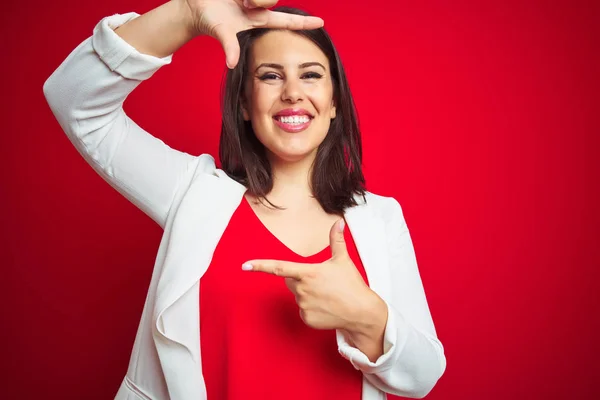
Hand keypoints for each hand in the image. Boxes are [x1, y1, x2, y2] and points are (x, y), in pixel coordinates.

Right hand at [177, 0, 323, 67]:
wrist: (195, 6)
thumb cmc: (209, 20)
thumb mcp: (222, 32)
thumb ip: (229, 46)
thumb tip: (231, 64)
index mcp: (259, 19)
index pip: (287, 21)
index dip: (303, 23)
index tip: (322, 22)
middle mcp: (260, 6)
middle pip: (273, 0)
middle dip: (260, 0)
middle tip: (242, 3)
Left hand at [242, 219, 380, 331]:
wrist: (361, 312)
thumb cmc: (351, 284)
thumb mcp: (343, 260)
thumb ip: (336, 240)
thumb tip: (338, 222)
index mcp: (308, 273)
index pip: (279, 267)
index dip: (260, 266)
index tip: (245, 266)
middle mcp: (302, 289)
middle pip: (291, 281)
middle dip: (300, 280)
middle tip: (321, 281)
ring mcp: (303, 305)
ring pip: (297, 296)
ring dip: (308, 294)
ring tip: (327, 295)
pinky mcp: (306, 318)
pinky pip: (303, 310)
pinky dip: (312, 309)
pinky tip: (326, 307)